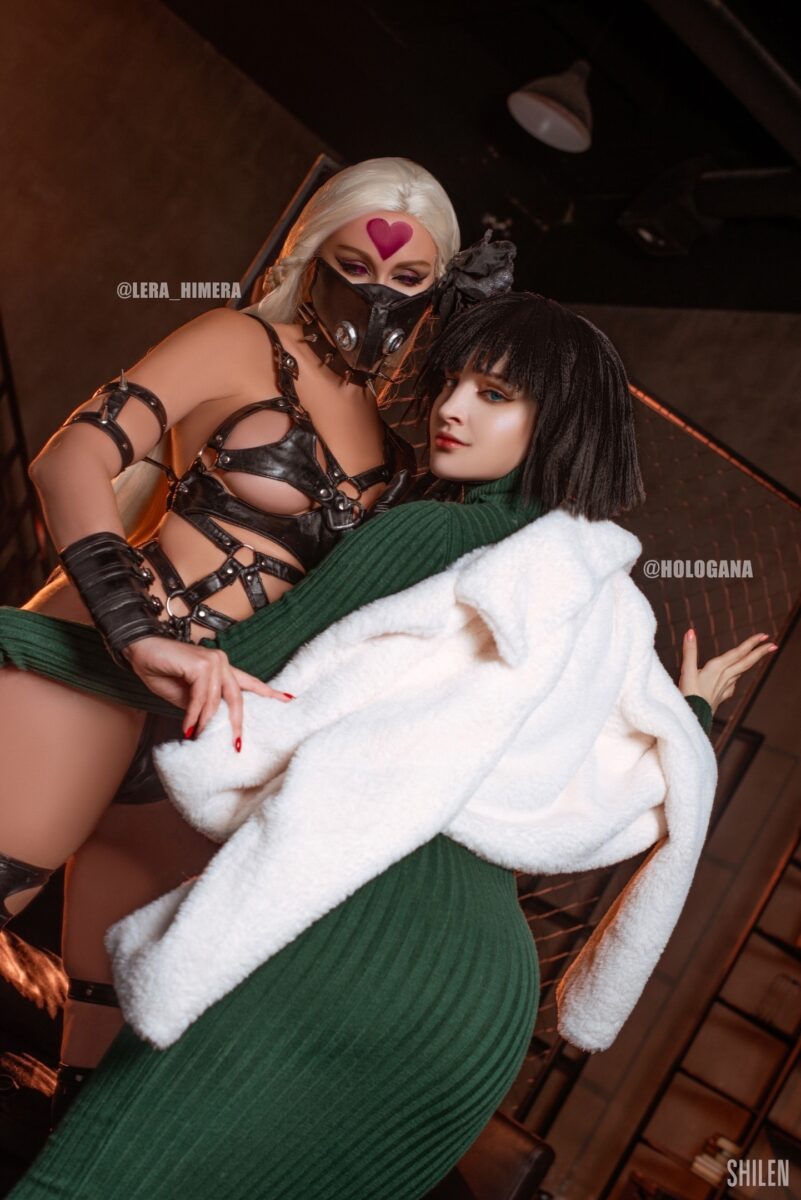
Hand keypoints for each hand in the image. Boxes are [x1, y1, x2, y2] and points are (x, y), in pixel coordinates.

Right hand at [123, 636, 293, 747]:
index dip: (269, 692)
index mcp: (223, 669)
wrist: (140, 651)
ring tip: (194, 733)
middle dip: (238, 723)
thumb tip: (214, 725)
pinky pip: (202, 697)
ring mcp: (214, 661)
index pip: (250, 683)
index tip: (289, 700)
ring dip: (205, 721)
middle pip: (239, 697)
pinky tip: (188, 726)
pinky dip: (195, 713)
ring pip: (217, 700)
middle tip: (238, 744)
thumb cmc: (162, 671)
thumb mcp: (186, 696)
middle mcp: (222, 662)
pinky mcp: (201, 663)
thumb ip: (204, 706)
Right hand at [679, 629, 777, 714]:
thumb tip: (691, 632)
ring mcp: (724, 687)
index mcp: (717, 668)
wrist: (692, 719)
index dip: (751, 644)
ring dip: (750, 662)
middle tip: (774, 645)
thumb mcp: (686, 671)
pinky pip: (733, 684)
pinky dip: (737, 677)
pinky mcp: (721, 696)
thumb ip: (689, 651)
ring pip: (741, 671)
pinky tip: (735, 678)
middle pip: (745, 662)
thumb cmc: (689, 696)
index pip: (738, 653)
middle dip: (760, 653)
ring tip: (757, 655)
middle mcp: (724, 676)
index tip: (764, 636)